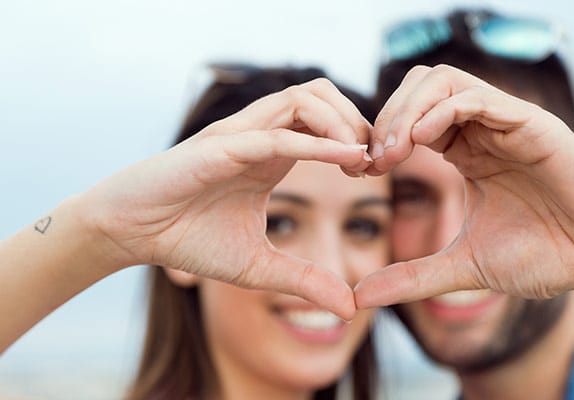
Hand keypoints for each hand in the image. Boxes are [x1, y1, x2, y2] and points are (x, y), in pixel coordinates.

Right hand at [79, 79, 371, 318]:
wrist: (132, 233)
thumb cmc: (189, 239)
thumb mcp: (258, 267)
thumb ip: (304, 281)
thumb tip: (349, 307)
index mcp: (272, 152)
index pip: (326, 118)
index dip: (358, 136)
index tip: (376, 171)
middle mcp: (259, 134)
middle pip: (322, 92)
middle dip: (358, 118)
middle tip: (374, 160)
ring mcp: (240, 135)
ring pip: (303, 99)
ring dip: (341, 121)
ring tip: (360, 157)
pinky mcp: (219, 147)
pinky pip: (275, 135)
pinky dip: (314, 143)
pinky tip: (346, 157)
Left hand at [356, 65, 573, 306]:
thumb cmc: (545, 255)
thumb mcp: (464, 267)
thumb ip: (413, 277)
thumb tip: (360, 298)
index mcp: (467, 152)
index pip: (409, 118)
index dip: (378, 138)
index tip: (360, 173)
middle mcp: (483, 130)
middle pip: (418, 87)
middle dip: (385, 118)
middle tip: (370, 161)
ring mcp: (507, 124)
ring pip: (443, 81)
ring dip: (407, 110)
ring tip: (391, 151)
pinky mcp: (532, 125)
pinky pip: (479, 98)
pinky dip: (443, 110)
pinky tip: (421, 141)